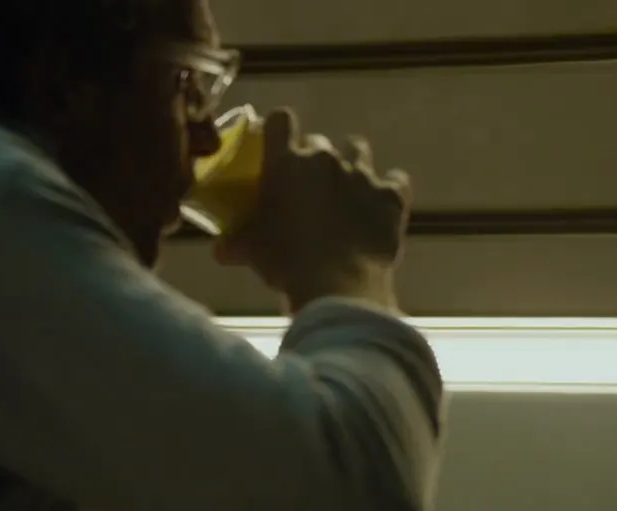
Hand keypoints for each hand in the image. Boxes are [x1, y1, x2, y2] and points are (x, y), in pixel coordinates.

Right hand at [215, 108, 411, 312]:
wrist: (338, 284)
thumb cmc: (286, 262)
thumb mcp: (253, 251)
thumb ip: (238, 243)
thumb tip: (220, 252)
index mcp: (285, 163)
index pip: (280, 121)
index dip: (280, 130)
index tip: (280, 145)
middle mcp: (324, 159)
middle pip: (319, 142)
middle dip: (314, 160)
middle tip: (311, 188)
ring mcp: (362, 174)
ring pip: (357, 149)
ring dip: (352, 163)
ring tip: (349, 189)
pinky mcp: (392, 195)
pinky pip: (395, 179)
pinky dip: (389, 189)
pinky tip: (383, 205)